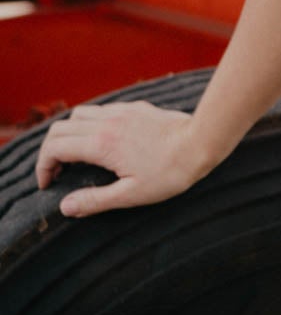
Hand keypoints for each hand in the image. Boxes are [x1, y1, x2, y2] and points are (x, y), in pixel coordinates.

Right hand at [34, 101, 212, 217]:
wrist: (201, 142)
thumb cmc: (170, 173)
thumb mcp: (132, 195)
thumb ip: (95, 200)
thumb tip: (66, 207)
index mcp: (101, 145)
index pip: (55, 148)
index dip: (44, 167)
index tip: (47, 183)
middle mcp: (106, 123)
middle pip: (60, 129)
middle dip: (50, 150)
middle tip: (57, 171)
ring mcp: (120, 112)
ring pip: (78, 115)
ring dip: (68, 134)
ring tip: (75, 155)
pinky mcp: (134, 108)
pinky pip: (101, 110)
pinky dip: (89, 123)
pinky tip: (102, 139)